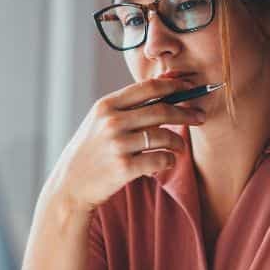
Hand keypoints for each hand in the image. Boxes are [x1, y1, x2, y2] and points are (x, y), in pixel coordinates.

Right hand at [38, 78, 204, 217]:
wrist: (70, 185)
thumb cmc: (91, 150)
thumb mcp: (100, 121)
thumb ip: (127, 106)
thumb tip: (164, 87)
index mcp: (106, 105)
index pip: (148, 88)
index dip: (173, 85)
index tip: (190, 86)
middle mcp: (112, 122)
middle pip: (161, 110)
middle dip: (186, 113)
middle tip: (200, 117)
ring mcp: (117, 145)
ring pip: (164, 136)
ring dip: (178, 141)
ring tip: (179, 146)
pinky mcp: (123, 168)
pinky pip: (160, 159)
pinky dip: (169, 160)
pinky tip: (166, 161)